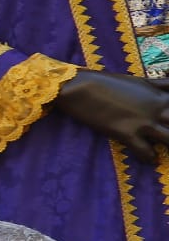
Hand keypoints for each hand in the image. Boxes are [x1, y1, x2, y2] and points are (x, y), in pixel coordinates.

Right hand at [53, 70, 168, 155]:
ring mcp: (143, 122)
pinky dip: (149, 158)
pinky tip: (151, 160)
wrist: (81, 88)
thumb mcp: (140, 81)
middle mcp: (158, 110)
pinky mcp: (127, 133)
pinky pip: (145, 151)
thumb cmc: (109, 82)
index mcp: (162, 97)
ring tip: (168, 152)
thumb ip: (161, 85)